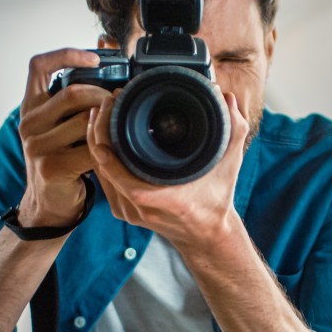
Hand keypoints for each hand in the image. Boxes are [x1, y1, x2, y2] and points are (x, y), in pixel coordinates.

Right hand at [17, 48, 110, 226]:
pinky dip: (109, 148)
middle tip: (122, 103)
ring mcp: (37, 146)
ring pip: (84, 121)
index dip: (66, 55)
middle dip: (104, 95)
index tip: (95, 58)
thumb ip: (75, 100)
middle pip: (73, 93)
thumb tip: (103, 51)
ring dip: (109, 123)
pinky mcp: (52, 167)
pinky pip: (91, 149)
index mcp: (30, 107)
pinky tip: (116, 150)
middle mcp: (28, 123)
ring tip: (121, 127)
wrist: (49, 204)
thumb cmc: (62, 160)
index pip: (38, 66)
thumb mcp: (62, 126)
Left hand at [86, 89, 248, 250]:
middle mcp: (140, 207)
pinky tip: (103, 136)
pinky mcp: (123, 211)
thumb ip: (234, 129)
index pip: (121, 171)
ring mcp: (129, 211)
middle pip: (103, 165)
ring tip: (103, 113)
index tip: (111, 114)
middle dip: (99, 130)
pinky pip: (104, 180)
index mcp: (162, 197)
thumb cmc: (217, 199)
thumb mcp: (230, 163)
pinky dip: (101, 157)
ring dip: (97, 141)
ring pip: (100, 172)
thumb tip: (228, 98)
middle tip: (107, 102)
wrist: (207, 234)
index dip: (109, 143)